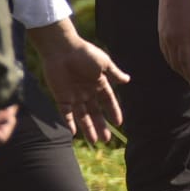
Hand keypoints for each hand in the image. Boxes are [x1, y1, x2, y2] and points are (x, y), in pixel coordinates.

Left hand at [33, 24, 129, 141]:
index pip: (108, 100)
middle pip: (96, 112)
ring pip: (82, 116)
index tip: (119, 123)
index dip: (113, 111)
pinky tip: (74, 133)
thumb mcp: (104, 63)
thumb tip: (128, 80)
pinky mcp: (61, 97)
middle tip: (106, 139)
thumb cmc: (84, 53)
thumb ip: (114, 74)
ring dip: (88, 128)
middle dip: (101, 125)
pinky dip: (70, 123)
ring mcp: (74, 95)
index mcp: (99, 82)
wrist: (62, 49)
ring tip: (94, 140)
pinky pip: (66, 114)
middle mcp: (87, 91)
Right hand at [157, 0, 189, 86]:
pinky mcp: (161, 33)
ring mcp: (163, 37)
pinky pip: (165, 52)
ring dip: (177, 68)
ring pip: (169, 59)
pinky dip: (171, 59)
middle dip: (185, 73)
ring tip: (186, 72)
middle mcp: (170, 41)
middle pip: (176, 64)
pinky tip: (177, 60)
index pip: (186, 63)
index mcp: (182, 39)